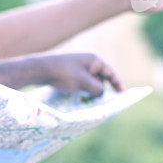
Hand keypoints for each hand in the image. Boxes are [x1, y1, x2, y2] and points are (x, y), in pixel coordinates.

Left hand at [0, 53, 121, 94]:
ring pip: (89, 80)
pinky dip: (82, 88)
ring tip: (89, 101)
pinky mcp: (68, 69)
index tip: (122, 95)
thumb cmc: (64, 74)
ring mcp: (76, 64)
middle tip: (101, 102)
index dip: (118, 84)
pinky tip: (77, 96)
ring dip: (91, 90)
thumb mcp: (85, 84)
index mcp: (94, 59)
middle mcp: (87, 60)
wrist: (40, 69)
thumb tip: (101, 93)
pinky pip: (80, 80)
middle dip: (101, 89)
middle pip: (100, 77)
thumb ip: (98, 89)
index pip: (110, 72)